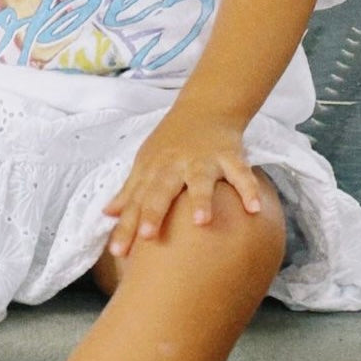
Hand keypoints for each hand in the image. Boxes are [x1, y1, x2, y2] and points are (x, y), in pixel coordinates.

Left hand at [103, 108, 261, 256]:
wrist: (204, 108)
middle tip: (147, 236)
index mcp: (152, 170)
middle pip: (162, 190)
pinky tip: (254, 210)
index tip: (117, 251)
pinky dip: (248, 189)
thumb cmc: (170, 144)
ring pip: (201, 181)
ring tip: (201, 223)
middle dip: (154, 212)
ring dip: (201, 200)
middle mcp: (175, 166)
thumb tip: (106, 215)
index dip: (126, 226)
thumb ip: (129, 192)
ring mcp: (203, 160)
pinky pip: (241, 174)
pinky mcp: (230, 156)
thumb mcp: (146, 164)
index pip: (135, 201)